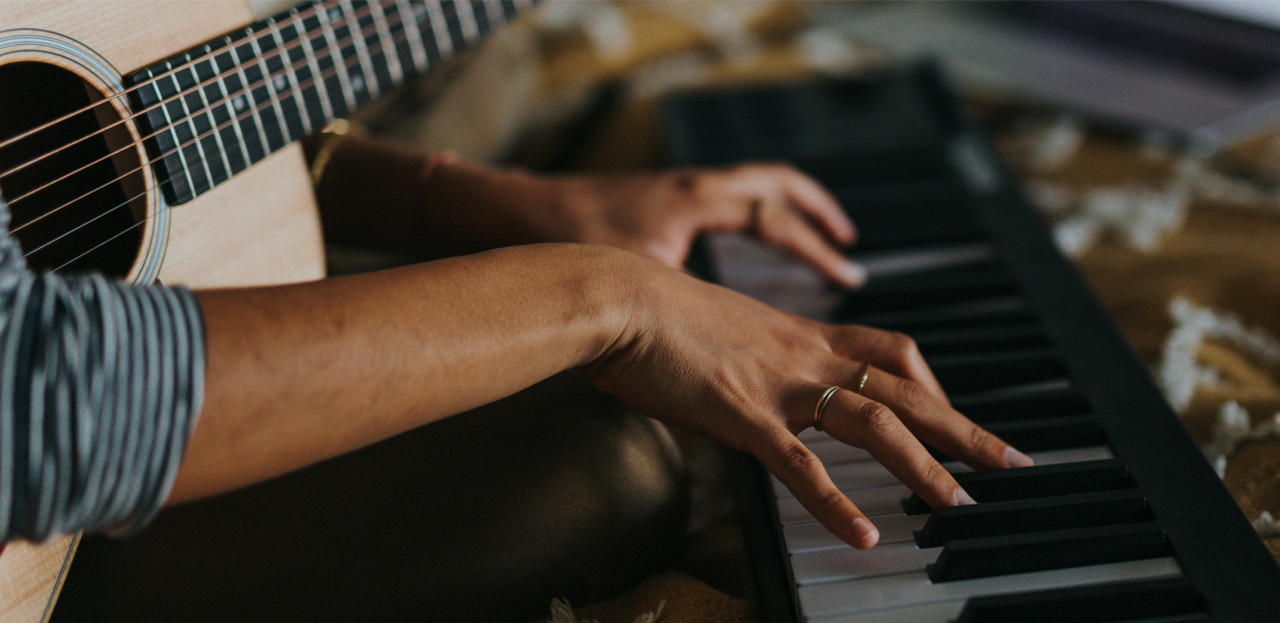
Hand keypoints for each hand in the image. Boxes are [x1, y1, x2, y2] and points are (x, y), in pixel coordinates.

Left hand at [551, 164, 866, 287]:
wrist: (520, 215)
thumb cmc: (570, 242)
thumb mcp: (639, 284)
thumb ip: (690, 314)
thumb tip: (728, 352)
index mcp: (697, 201)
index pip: (776, 218)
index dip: (814, 249)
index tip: (845, 275)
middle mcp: (692, 187)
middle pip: (776, 183)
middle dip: (816, 210)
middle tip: (844, 241)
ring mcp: (674, 189)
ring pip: (749, 184)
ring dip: (785, 206)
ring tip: (810, 235)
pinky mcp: (656, 201)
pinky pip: (721, 197)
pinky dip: (747, 214)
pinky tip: (743, 245)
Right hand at [582, 258, 1031, 548]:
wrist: (617, 295)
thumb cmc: (651, 311)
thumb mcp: (717, 329)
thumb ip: (745, 359)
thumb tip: (741, 386)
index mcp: (799, 334)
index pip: (889, 351)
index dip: (931, 383)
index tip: (953, 412)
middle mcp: (802, 355)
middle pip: (905, 387)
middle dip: (963, 427)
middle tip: (1010, 460)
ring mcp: (777, 384)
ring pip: (872, 423)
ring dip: (923, 466)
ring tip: (960, 505)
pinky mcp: (742, 413)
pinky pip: (801, 464)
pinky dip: (837, 502)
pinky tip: (864, 535)